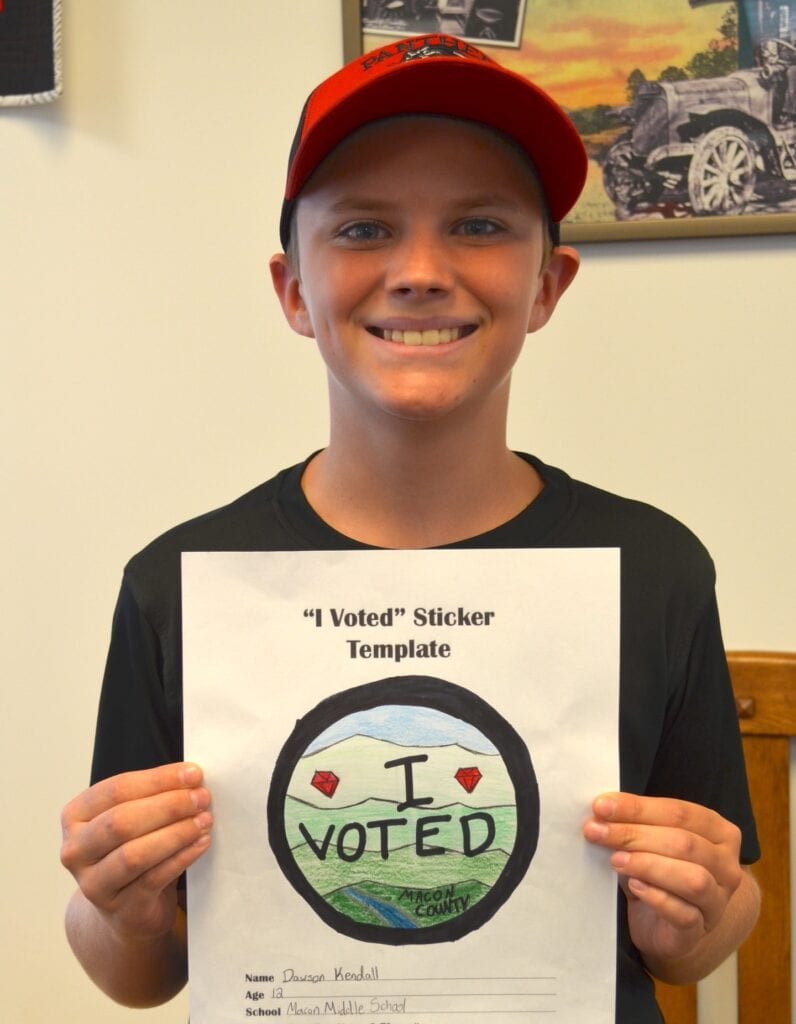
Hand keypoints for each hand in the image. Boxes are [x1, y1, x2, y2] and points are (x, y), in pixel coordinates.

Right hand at [61, 763, 212, 942]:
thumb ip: (153, 796)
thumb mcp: (133, 818)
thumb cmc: (132, 848)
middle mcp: (76, 851)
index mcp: (75, 816)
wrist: (125, 908)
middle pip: (121, 822)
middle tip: (202, 797)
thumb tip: (191, 777)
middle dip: (168, 806)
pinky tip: (201, 843)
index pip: (116, 790)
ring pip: (135, 855)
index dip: (158, 780)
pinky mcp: (120, 910)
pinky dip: (181, 857)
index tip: (193, 773)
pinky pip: (153, 880)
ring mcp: (93, 885)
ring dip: (176, 833)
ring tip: (205, 820)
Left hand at [583, 792, 743, 966]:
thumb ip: (635, 824)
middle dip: (634, 834)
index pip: (680, 812)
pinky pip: (684, 914)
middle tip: (596, 831)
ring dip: (648, 865)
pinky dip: (657, 897)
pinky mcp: (700, 930)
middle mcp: (726, 865)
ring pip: (692, 878)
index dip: (638, 808)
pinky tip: (634, 886)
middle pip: (684, 843)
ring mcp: (717, 900)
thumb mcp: (649, 842)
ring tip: (615, 860)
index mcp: (719, 832)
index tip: (601, 806)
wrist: (666, 924)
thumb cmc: (657, 872)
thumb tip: (602, 810)